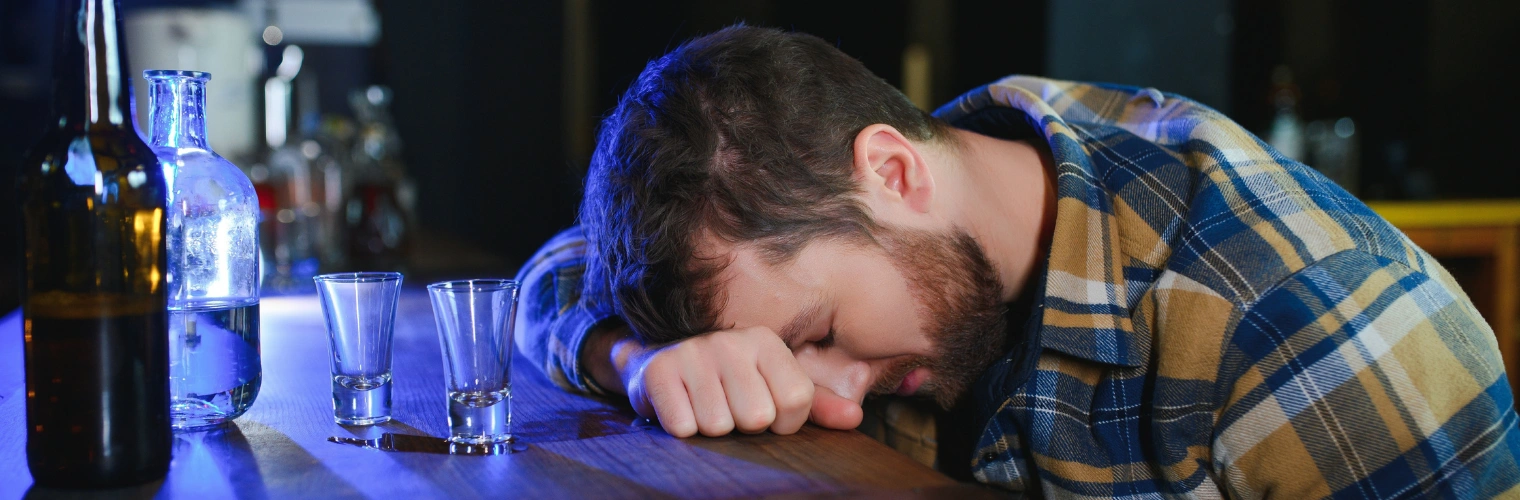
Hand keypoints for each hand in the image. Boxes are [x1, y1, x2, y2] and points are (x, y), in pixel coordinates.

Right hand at [619, 326, 862, 436]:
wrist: (658, 364)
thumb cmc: (726, 382)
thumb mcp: (772, 387)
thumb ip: (815, 404)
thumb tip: (854, 417)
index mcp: (766, 342)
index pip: (796, 400)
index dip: (783, 423)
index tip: (766, 413)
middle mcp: (731, 341)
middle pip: (757, 417)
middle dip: (743, 426)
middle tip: (729, 408)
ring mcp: (693, 352)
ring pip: (719, 425)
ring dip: (711, 428)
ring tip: (703, 406)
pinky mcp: (659, 371)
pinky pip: (684, 426)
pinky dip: (683, 429)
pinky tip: (681, 407)